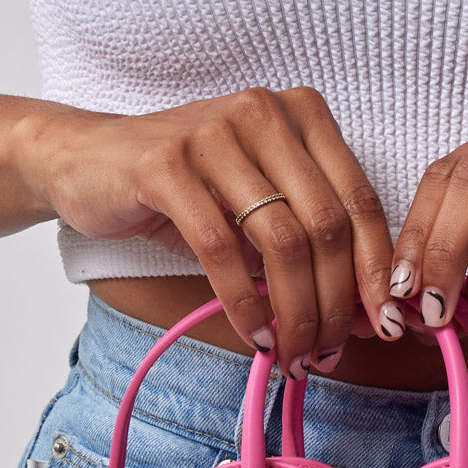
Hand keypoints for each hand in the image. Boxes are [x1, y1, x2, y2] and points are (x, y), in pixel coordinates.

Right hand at [8, 86, 404, 376]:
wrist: (87, 162)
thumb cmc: (186, 192)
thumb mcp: (258, 208)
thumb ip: (308, 244)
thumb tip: (362, 316)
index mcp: (302, 115)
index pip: (360, 201)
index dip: (375, 271)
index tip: (380, 326)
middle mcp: (264, 113)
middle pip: (327, 226)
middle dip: (334, 304)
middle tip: (328, 354)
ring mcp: (215, 133)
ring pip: (281, 241)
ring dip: (294, 312)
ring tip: (292, 355)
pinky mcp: (167, 163)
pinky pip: (222, 249)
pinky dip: (244, 303)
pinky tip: (254, 334)